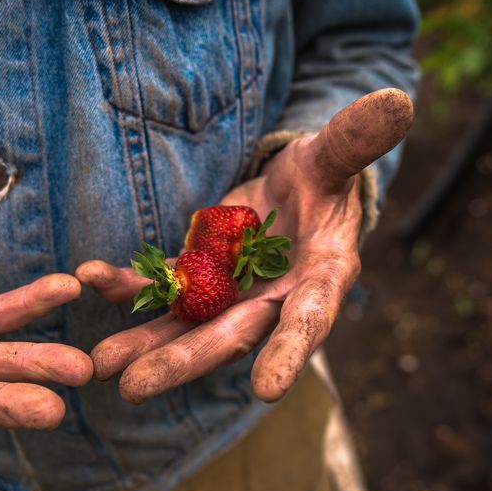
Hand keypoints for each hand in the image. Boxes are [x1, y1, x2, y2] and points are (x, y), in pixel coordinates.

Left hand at [77, 88, 412, 403]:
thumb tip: (398, 100)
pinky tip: (93, 279)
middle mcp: (275, 298)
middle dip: (184, 361)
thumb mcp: (337, 156)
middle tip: (135, 389)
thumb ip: (357, 138)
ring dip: (145, 344)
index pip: (309, 318)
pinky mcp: (202, 278)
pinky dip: (129, 287)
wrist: (298, 191)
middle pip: (230, 334)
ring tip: (99, 364)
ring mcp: (233, 293)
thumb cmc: (326, 176)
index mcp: (321, 276)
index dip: (291, 351)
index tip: (268, 390)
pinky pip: (163, 289)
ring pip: (188, 326)